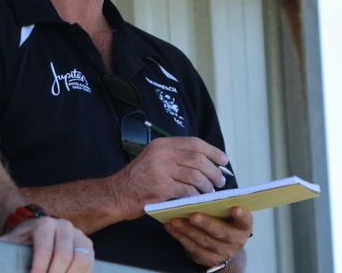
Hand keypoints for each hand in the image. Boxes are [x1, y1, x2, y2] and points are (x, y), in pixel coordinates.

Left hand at [0, 217, 93, 272]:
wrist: (40, 232)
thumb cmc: (24, 241)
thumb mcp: (12, 242)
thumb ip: (1, 249)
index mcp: (44, 224)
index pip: (44, 248)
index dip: (39, 268)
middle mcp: (64, 226)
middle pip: (63, 255)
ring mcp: (78, 235)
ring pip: (80, 260)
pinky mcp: (88, 247)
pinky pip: (88, 264)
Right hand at [109, 137, 228, 218]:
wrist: (118, 193)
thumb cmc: (139, 178)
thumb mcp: (154, 158)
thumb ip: (175, 156)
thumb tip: (205, 160)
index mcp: (162, 144)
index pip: (194, 143)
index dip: (212, 151)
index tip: (223, 160)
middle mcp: (162, 153)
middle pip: (198, 159)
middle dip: (213, 171)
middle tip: (220, 180)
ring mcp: (161, 170)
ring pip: (196, 175)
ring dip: (207, 185)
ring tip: (210, 191)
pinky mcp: (162, 187)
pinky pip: (188, 190)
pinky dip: (196, 195)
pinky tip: (197, 198)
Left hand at [164, 207, 252, 267]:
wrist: (224, 245)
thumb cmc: (223, 220)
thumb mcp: (227, 212)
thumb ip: (221, 204)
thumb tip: (203, 187)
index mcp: (243, 227)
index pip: (245, 221)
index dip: (242, 215)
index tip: (236, 208)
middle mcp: (235, 241)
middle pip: (221, 232)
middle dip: (206, 223)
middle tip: (193, 216)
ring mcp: (222, 252)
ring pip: (203, 241)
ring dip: (187, 229)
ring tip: (175, 219)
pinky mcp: (207, 258)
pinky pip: (191, 247)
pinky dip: (179, 236)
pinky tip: (171, 226)